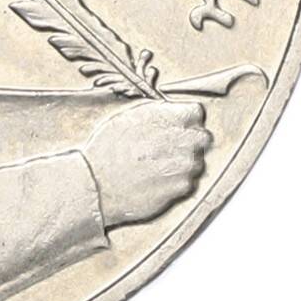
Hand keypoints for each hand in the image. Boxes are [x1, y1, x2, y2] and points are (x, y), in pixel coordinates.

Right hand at [83, 100, 210, 227]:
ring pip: (195, 161)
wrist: (98, 184)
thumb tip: (171, 112)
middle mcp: (183, 140)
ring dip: (181, 162)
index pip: (195, 112)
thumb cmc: (106, 150)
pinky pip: (187, 181)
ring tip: (155, 165)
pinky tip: (154, 179)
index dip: (185, 118)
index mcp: (169, 117)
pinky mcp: (182, 188)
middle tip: (167, 146)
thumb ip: (155, 113)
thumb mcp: (125, 118)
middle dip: (189, 140)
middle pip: (202, 137)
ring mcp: (186, 166)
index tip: (177, 123)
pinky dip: (175, 180)